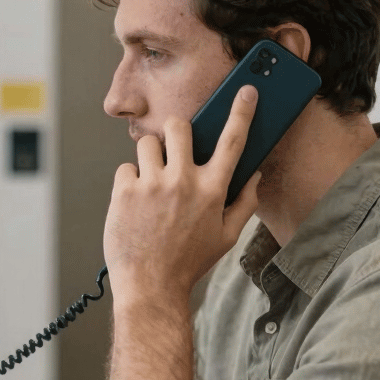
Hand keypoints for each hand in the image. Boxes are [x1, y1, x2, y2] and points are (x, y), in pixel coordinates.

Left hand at [103, 85, 260, 304]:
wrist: (150, 287)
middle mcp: (183, 182)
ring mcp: (152, 185)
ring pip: (147, 143)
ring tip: (151, 184)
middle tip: (172, 151)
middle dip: (175, 132)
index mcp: (213, 191)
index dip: (241, 112)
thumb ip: (244, 204)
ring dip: (149, 158)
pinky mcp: (124, 193)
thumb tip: (254, 176)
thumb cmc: (189, 264)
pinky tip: (134, 204)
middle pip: (179, 126)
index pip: (232, 141)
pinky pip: (125, 168)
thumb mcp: (226, 238)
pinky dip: (129, 182)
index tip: (247, 91)